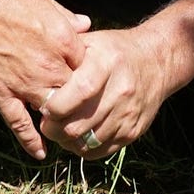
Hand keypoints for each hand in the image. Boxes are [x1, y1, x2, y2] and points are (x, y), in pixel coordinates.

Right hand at [0, 0, 89, 157]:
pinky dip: (31, 141)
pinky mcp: (1, 94)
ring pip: (54, 113)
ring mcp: (25, 83)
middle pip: (77, 95)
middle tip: (86, 116)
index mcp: (64, 41)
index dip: (92, 77)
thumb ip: (66, 17)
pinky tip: (40, 154)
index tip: (91, 84)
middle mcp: (50, 66)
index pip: (90, 68)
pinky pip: (20, 124)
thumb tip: (86, 25)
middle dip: (82, 105)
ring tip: (69, 137)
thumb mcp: (41, 0)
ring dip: (62, 125)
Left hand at [40, 29, 170, 158]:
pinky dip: (82, 148)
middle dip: (53, 128)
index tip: (44, 105)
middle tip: (46, 120)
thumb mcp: (91, 42)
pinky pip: (99, 151)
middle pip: (78, 124)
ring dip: (66, 139)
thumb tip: (37, 83)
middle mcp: (121, 90)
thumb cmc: (114, 51)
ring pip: (86, 142)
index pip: (78, 92)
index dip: (55, 105)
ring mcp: (128, 115)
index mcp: (107, 63)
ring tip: (60, 127)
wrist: (156, 62)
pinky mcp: (132, 132)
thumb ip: (64, 58)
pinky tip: (76, 135)